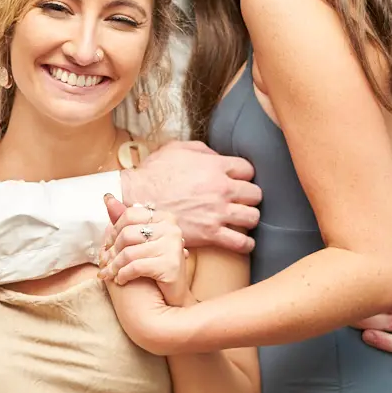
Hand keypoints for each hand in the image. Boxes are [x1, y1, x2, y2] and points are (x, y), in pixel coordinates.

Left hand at [99, 196, 191, 301]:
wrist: (173, 296)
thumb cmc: (155, 266)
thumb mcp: (141, 241)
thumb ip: (125, 220)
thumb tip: (107, 197)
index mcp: (165, 218)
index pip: (129, 214)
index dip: (113, 230)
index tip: (107, 245)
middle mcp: (172, 229)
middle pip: (127, 234)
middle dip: (111, 251)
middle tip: (105, 263)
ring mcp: (173, 246)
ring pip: (129, 253)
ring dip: (114, 266)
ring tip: (109, 274)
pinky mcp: (170, 265)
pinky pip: (136, 267)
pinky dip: (123, 275)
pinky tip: (120, 280)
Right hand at [118, 140, 261, 254]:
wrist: (136, 198)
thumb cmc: (153, 173)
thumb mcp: (176, 149)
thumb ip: (202, 150)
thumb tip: (217, 156)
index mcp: (216, 166)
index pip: (248, 169)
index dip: (244, 175)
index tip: (239, 180)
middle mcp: (222, 189)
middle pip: (255, 194)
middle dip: (250, 197)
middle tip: (242, 201)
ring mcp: (217, 213)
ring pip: (252, 217)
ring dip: (249, 218)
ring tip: (243, 220)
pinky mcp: (210, 234)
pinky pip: (240, 242)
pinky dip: (246, 244)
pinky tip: (244, 242)